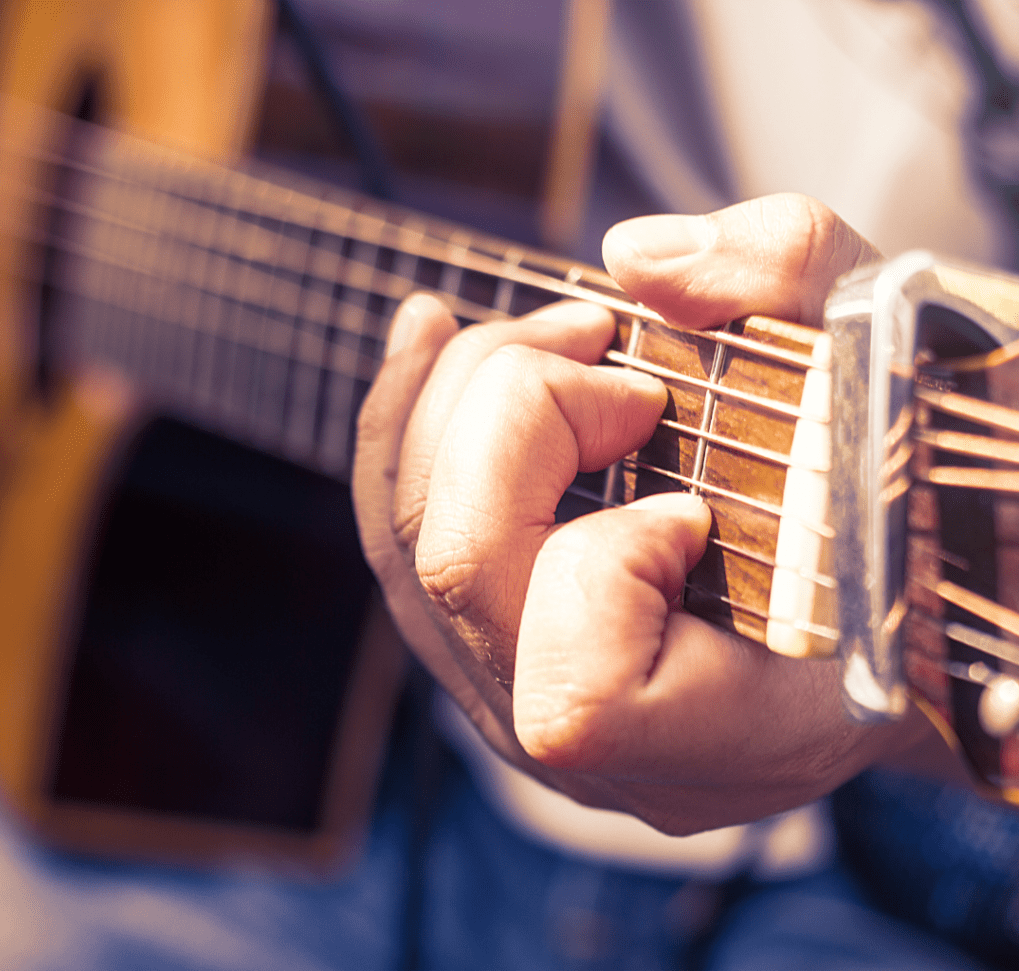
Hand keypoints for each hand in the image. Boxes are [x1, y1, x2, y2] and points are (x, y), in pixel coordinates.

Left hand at [353, 193, 946, 835]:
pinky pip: (399, 538)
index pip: (577, 693)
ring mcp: (535, 699)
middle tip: (607, 344)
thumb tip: (638, 257)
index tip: (696, 494)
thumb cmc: (931, 495)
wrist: (914, 573)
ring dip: (454, 402)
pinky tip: (433, 338)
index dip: (613, 557)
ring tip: (550, 331)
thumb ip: (797, 287)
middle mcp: (607, 750)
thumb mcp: (910, 367)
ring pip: (406, 550)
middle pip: (460, 579)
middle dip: (518, 413)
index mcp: (727, 739)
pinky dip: (408, 424)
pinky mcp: (498, 641)